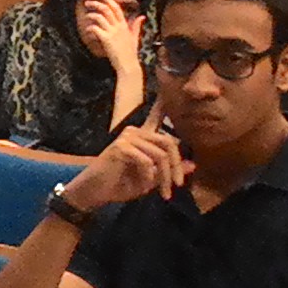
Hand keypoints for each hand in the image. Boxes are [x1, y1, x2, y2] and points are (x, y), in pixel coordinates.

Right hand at [67, 107, 185, 211]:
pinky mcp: (121, 147)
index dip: (164, 106)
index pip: (157, 119)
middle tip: (177, 186)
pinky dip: (148, 177)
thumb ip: (168, 171)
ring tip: (163, 193)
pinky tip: (143, 186)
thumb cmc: (119, 184)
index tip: (168, 94)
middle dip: (176, 167)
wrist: (94, 192)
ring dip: (164, 177)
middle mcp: (135, 132)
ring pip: (160, 155)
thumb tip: (193, 165)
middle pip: (168, 143)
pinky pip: (146, 162)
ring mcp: (127, 138)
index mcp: (142, 136)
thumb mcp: (150, 180)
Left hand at [72, 0, 139, 64]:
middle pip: (107, 9)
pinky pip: (96, 29)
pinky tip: (88, 31)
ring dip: (91, 15)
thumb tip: (142, 16)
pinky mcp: (106, 39)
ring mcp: (112, 32)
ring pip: (100, 17)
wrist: (128, 65)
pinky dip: (90, 28)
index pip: (116, 8)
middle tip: (88, 1)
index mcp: (125, 25)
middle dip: (97, 3)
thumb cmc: (131, 53)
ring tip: (86, 16)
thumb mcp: (135, 37)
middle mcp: (119, 27)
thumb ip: (137, 26)